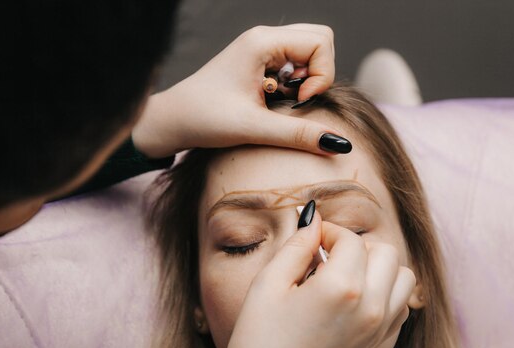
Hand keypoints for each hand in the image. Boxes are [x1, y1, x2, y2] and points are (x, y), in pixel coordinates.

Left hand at [133, 24, 349, 157]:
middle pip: (320, 39)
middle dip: (319, 73)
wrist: (172, 121)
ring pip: (309, 50)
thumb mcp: (254, 129)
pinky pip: (295, 62)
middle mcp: (264, 38)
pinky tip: (274, 101)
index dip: (321, 75)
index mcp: (262, 42)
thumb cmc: (204, 119)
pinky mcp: (260, 62)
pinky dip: (296, 82)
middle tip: (296, 99)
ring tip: (284, 101)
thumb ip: (299, 134)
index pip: (321, 43)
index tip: (300, 101)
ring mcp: (262, 48)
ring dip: (308, 78)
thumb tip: (340, 144)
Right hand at [206, 212, 415, 347]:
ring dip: (378, 267)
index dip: (327, 232)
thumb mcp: (268, 284)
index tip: (310, 239)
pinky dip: (387, 292)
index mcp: (342, 288)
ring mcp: (380, 329)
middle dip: (355, 246)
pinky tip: (355, 299)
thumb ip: (296, 244)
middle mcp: (371, 307)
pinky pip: (402, 305)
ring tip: (345, 276)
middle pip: (384, 251)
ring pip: (402, 276)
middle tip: (325, 258)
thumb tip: (313, 218)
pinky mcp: (380, 346)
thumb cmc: (259, 344)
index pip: (349, 239)